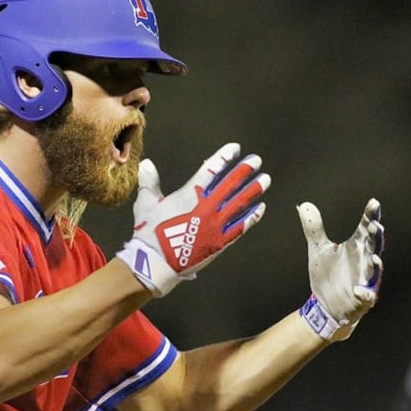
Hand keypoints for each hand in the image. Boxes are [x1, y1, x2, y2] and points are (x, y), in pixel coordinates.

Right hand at [116, 143, 269, 295]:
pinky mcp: (220, 241)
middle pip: (230, 184)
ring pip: (239, 203)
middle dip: (244, 170)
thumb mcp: (146, 204)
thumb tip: (147, 163)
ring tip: (265, 180)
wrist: (157, 262)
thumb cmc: (149, 233)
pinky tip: (260, 208)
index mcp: (189, 195)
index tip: (234, 148)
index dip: (224, 157)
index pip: (211, 170)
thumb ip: (150, 182)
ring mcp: (216, 224)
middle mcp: (207, 207)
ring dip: (253, 190)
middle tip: (256, 160)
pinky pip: (240, 226)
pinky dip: (252, 216)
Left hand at [297, 198, 384, 340]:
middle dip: (375, 237)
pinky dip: (364, 293)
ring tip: (375, 257)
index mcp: (355, 247)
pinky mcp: (362, 298)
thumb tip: (303, 205)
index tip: (374, 203)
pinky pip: (366, 296)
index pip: (365, 228)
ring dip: (376, 264)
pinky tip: (358, 290)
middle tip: (375, 226)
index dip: (370, 216)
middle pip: (373, 246)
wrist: (324, 303)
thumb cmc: (327, 273)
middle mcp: (363, 261)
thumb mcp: (318, 248)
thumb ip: (314, 228)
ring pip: (374, 271)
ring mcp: (365, 280)